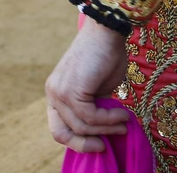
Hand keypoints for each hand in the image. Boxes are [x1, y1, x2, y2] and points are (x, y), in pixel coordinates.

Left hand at [44, 19, 130, 152]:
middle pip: (61, 133)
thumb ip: (94, 110)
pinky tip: (123, 114)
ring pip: (81, 126)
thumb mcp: (98, 91)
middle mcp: (52, 93)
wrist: (107, 31)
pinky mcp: (72, 90)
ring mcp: (59, 91)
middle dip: (85, 144)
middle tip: (106, 145)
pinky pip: (91, 117)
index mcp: (55, 93)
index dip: (77, 141)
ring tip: (124, 123)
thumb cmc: (106, 56)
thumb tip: (103, 132)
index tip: (100, 144)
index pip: (58, 128)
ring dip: (106, 129)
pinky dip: (110, 119)